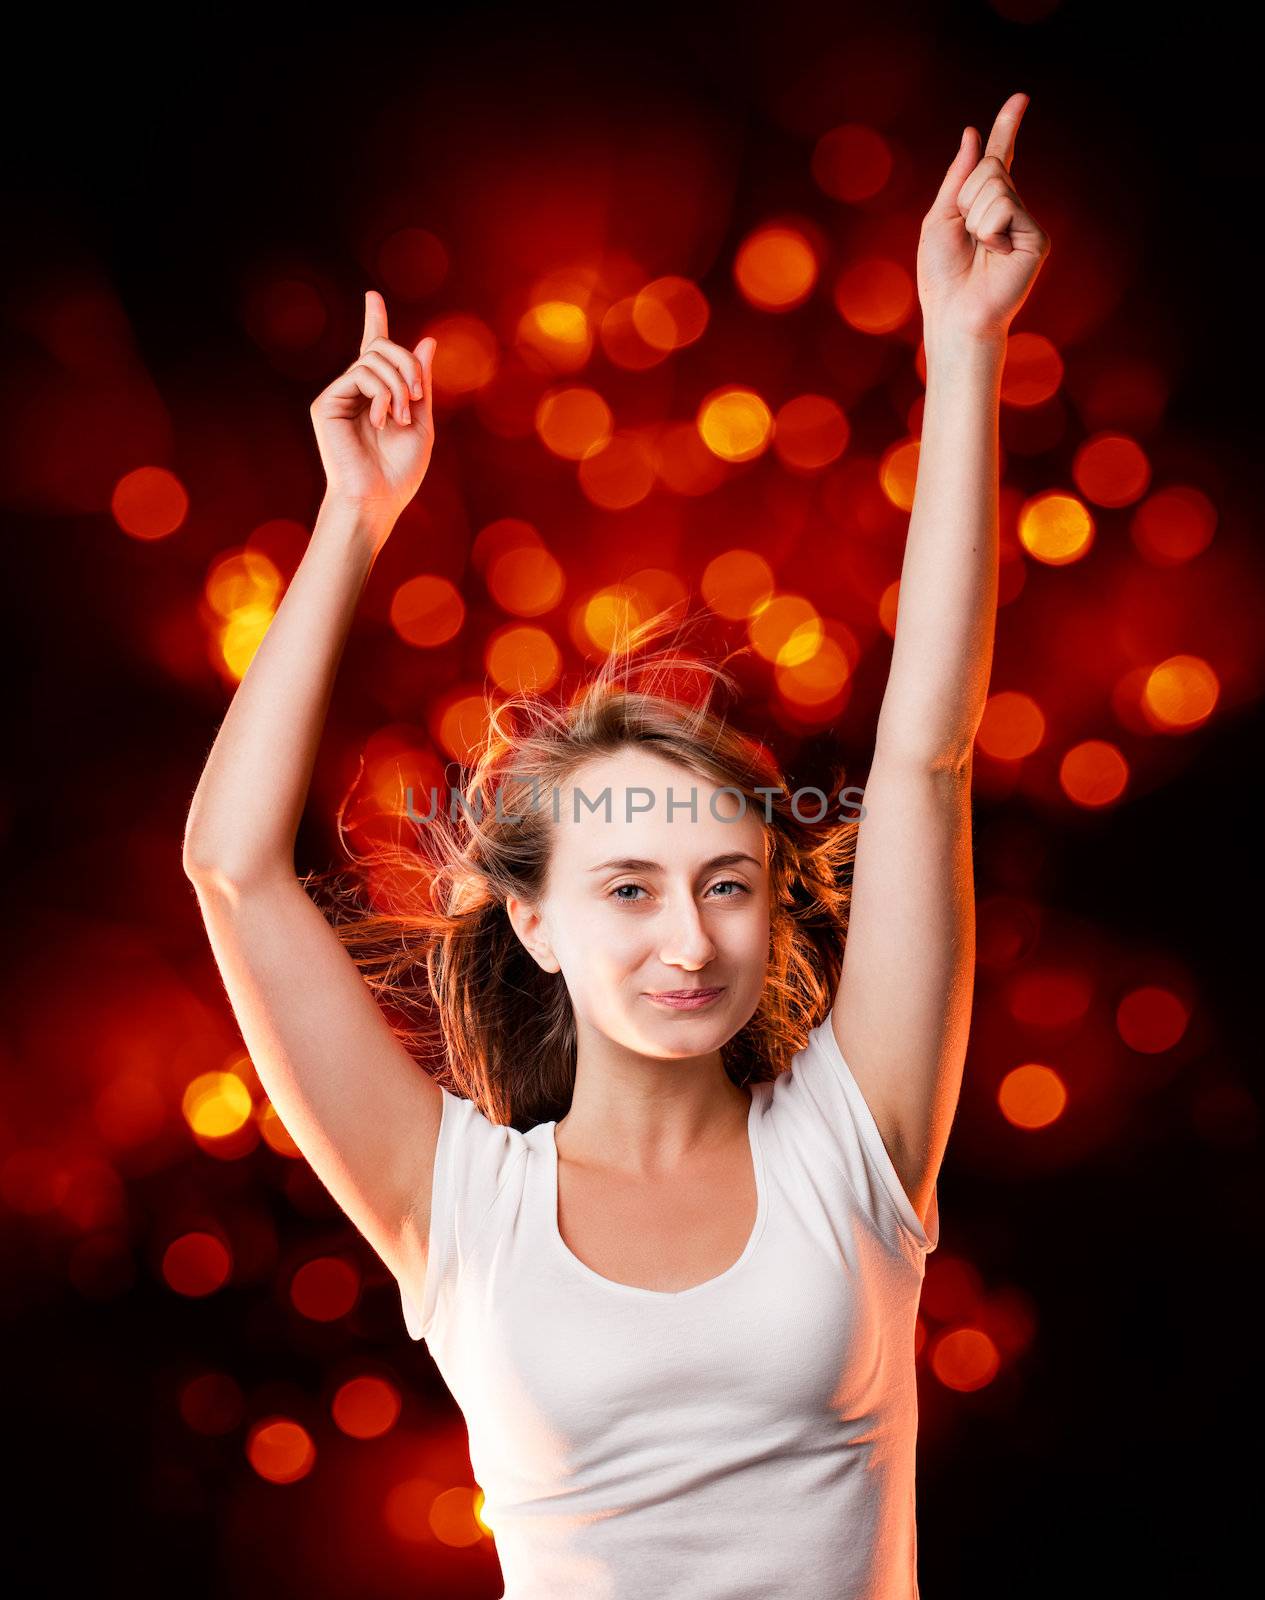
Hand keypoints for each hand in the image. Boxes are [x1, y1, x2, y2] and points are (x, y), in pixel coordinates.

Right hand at [310, 289, 435, 522]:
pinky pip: (360, 373)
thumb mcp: (421, 422)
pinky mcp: (325, 403)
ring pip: (373, 359)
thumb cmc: (400, 471)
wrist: (378, 498)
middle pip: (382, 348)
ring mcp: (338, 395)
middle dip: (408, 366)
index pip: (374, 351)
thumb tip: (426, 342)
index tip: (372, 296)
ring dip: (398, 384)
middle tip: (417, 399)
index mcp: (377, 395)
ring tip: (399, 417)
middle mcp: (355, 391)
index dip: (374, 321)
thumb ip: (421, 383)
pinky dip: (381, 392)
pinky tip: (382, 419)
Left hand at [917, 93, 1050, 345]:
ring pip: (996, 184)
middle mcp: (1010, 208)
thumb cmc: (942, 276)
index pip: (1000, 158)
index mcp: (986, 204)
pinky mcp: (1037, 238)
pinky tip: (994, 256)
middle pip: (990, 167)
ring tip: (979, 249)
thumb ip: (957, 177)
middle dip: (966, 196)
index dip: (1008, 127)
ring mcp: (1026, 222)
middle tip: (966, 236)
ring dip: (975, 216)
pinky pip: (1004, 208)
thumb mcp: (940, 218)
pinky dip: (989, 230)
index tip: (1020, 98)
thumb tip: (972, 133)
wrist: (954, 315)